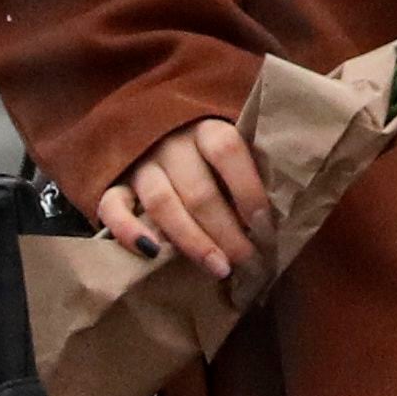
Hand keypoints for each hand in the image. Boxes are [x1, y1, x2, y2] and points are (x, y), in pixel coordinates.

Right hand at [94, 116, 271, 279]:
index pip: (227, 151)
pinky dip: (128, 231)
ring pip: (162, 203)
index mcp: (205, 128)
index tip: (266, 226)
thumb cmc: (208, 155)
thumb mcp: (232, 148)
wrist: (152, 129)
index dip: (248, 190)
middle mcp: (171, 143)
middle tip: (247, 260)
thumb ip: (250, 171)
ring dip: (192, 240)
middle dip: (226, 231)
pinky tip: (152, 253)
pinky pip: (113, 207)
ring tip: (218, 268)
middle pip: (199, 189)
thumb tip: (284, 213)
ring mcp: (139, 164)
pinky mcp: (113, 184)